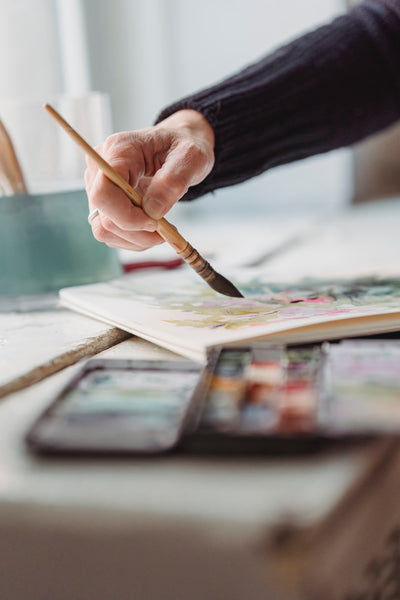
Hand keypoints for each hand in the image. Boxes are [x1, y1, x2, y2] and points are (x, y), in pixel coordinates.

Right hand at [85, 109, 214, 250]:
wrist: (178, 146)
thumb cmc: (183, 146)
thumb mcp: (191, 157)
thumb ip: (173, 181)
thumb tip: (152, 211)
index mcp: (118, 150)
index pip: (103, 193)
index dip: (127, 216)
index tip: (156, 222)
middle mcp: (100, 168)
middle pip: (103, 216)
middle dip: (137, 231)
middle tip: (167, 230)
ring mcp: (97, 186)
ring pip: (104, 229)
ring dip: (136, 239)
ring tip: (162, 229)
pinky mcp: (104, 203)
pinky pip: (110, 232)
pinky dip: (133, 239)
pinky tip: (152, 228)